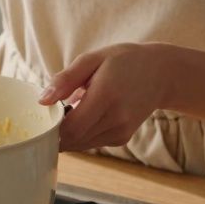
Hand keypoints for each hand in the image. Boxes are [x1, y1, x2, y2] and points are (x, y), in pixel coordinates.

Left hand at [37, 43, 170, 150]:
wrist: (161, 74)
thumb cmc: (123, 62)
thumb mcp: (92, 59)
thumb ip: (65, 79)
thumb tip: (43, 101)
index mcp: (106, 95)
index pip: (70, 128)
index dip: (51, 127)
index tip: (43, 115)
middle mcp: (116, 118)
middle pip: (73, 140)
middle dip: (56, 131)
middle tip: (53, 111)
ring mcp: (120, 131)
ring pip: (81, 144)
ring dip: (69, 133)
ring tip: (72, 109)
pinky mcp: (121, 138)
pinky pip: (91, 142)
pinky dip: (82, 134)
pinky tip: (86, 115)